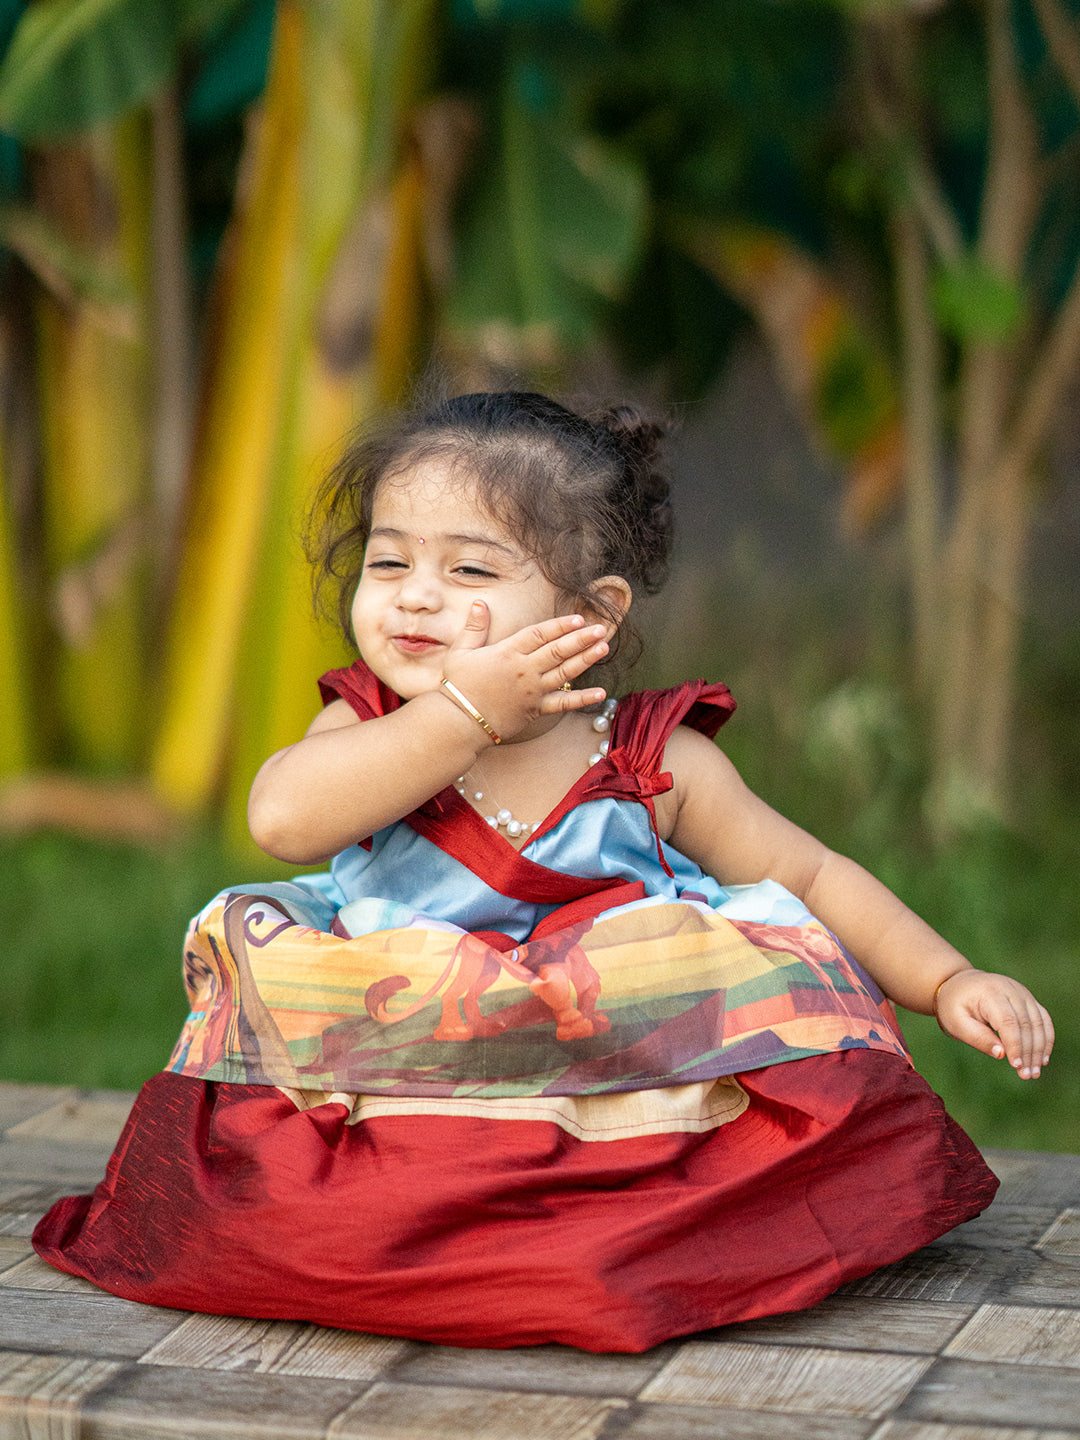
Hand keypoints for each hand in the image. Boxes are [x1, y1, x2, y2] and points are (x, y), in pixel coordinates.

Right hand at [441, 602, 609, 740]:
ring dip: (586, 660)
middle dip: (581, 638)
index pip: (539, 634)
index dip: (560, 625)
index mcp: (508, 653)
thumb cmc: (457, 686)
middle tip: (601, 628)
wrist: (459, 722)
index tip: (578, 618)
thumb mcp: (461, 652)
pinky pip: (563, 704)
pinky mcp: (535, 710)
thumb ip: (475, 627)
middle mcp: (525, 670)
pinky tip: (602, 693)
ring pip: (565, 673)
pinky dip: (583, 699)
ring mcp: (533, 691)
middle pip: (558, 650)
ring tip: (603, 648)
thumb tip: (481, 603)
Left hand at [934, 970, 1054, 1078]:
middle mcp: (1010, 989)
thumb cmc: (955, 1005)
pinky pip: (1043, 1019)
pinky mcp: (1028, 999)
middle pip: (1026, 1023)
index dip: (1015, 1045)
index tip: (1016, 1066)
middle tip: (1027, 1076)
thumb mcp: (956, 1022)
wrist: (959, 984)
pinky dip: (1046, 1039)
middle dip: (1029, 1052)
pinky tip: (1043, 1058)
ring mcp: (1022, 992)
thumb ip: (977, 1037)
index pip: (1008, 1021)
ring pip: (1039, 1023)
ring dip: (1040, 1050)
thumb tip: (1002, 1054)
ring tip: (1034, 1073)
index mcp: (990, 993)